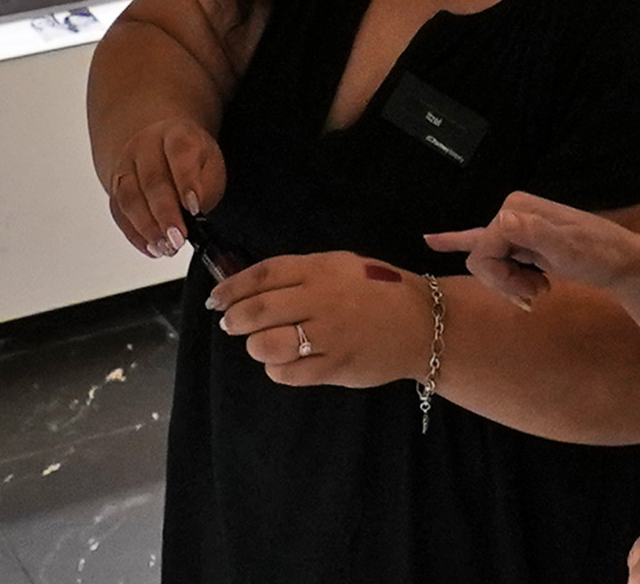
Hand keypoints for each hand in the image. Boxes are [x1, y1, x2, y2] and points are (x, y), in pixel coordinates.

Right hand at [102, 117, 224, 257]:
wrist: (163, 150)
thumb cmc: (192, 161)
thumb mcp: (211, 166)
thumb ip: (206, 187)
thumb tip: (194, 211)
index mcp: (175, 135)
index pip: (179, 153)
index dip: (187, 181)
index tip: (195, 208)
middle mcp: (145, 147)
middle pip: (152, 180)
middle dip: (165, 214)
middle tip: (178, 238)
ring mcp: (126, 166)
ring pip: (129, 198)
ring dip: (147, 228)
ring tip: (165, 248)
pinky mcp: (115, 188)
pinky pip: (118, 212)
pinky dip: (134, 234)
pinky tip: (150, 247)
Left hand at [208, 252, 429, 389]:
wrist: (422, 323)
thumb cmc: (378, 290)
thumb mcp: (342, 266)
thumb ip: (301, 274)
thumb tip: (253, 285)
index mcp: (321, 269)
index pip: (263, 275)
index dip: (233, 287)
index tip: (217, 298)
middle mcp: (321, 300)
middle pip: (258, 310)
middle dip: (235, 319)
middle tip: (230, 323)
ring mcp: (328, 336)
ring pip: (267, 345)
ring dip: (255, 345)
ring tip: (261, 343)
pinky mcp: (335, 367)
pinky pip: (289, 373)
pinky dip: (278, 369)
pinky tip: (285, 362)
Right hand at [425, 192, 639, 308]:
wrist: (621, 263)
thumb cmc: (599, 256)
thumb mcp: (570, 248)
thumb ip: (538, 235)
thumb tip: (503, 223)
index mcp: (515, 209)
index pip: (481, 252)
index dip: (499, 280)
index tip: (532, 295)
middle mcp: (511, 213)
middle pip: (480, 258)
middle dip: (503, 283)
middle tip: (538, 295)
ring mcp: (514, 226)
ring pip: (486, 264)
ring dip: (509, 284)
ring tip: (540, 289)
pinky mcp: (519, 240)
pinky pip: (481, 242)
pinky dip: (456, 240)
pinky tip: (432, 240)